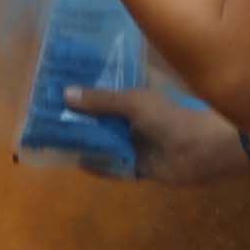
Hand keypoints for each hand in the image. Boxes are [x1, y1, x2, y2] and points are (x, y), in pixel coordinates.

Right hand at [64, 82, 249, 186]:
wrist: (203, 150)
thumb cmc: (170, 117)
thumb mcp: (133, 103)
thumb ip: (101, 100)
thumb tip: (65, 94)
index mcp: (136, 95)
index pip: (106, 88)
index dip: (85, 86)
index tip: (58, 84)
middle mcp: (134, 118)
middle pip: (101, 117)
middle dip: (79, 116)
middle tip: (47, 114)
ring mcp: (137, 142)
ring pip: (106, 141)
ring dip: (86, 140)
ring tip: (54, 138)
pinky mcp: (140, 166)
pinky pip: (115, 165)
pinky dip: (99, 165)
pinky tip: (78, 162)